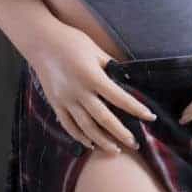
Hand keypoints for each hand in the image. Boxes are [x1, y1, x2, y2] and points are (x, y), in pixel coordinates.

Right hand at [30, 22, 156, 152]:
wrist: (40, 41)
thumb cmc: (71, 41)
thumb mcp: (95, 50)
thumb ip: (111, 67)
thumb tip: (126, 80)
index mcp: (92, 76)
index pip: (119, 97)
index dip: (136, 108)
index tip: (150, 117)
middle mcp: (79, 92)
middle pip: (104, 119)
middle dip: (121, 134)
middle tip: (135, 144)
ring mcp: (65, 100)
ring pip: (86, 127)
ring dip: (102, 141)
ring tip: (116, 150)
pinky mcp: (55, 103)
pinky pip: (68, 125)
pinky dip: (80, 137)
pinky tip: (91, 144)